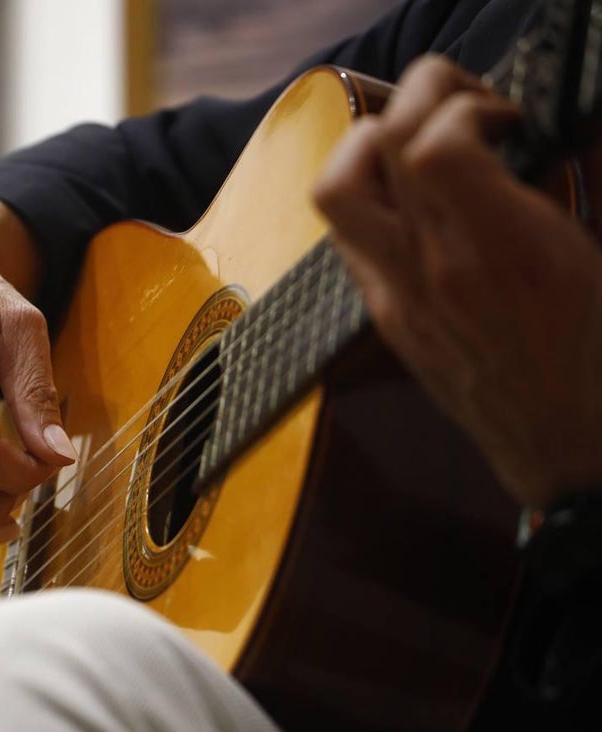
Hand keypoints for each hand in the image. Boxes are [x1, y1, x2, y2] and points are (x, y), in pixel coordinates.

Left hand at [313, 55, 601, 507]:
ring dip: (367, 147)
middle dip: (414, 100)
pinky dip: (372, 200)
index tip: (499, 116)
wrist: (564, 450)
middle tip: (457, 109)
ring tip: (418, 146)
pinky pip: (349, 237)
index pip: (433, 148)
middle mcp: (435, 271)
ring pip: (336, 192)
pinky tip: (417, 207)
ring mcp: (397, 296)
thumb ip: (552, 187)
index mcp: (504, 254)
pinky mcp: (384, 318)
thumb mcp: (593, 256)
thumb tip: (514, 136)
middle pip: (374, 151)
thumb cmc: (598, 358)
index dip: (462, 107)